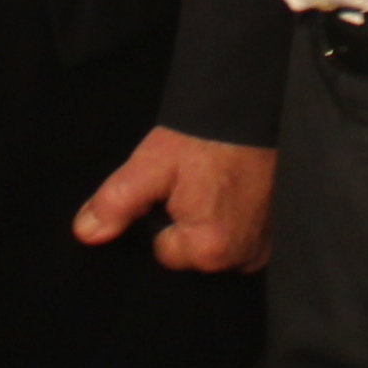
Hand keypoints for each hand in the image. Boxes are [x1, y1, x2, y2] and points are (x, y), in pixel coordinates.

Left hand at [73, 128, 277, 272]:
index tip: (177, 189)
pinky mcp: (280, 235)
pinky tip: (239, 193)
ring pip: (220, 249)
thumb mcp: (151, 164)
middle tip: (199, 184)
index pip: (165, 252)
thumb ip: (115, 202)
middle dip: (192, 225)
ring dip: (217, 225)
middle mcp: (242, 258)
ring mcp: (265, 248)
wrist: (258, 110)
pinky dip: (240, 222)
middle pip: (195, 254)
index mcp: (209, 247)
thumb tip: (86, 233)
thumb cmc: (207, 137)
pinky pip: (246, 242)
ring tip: (219, 185)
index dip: (162, 219)